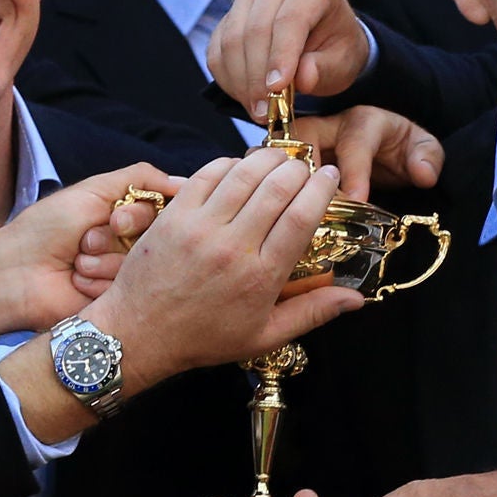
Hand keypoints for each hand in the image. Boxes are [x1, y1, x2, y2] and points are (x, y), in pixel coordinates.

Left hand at [0, 165, 176, 338]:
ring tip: (77, 261)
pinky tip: (77, 280)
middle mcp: (130, 245)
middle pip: (158, 239)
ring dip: (104, 260)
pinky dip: (99, 282)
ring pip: (143, 266)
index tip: (116, 219)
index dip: (141, 217)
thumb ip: (141, 178)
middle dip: (120, 236)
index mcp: (127, 217)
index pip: (163, 212)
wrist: (16, 271)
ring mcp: (124, 274)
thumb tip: (186, 183)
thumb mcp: (93, 190)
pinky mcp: (116, 301)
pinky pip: (130, 290)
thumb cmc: (47, 227)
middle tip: (89, 239)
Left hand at [84, 149, 360, 389]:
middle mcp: (233, 247)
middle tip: (305, 168)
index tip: (331, 176)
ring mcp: (201, 228)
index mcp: (261, 277)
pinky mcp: (174, 215)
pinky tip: (240, 167)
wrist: (139, 334)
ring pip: (244, 174)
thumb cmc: (204, 338)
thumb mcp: (264, 336)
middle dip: (298, 169)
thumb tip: (357, 298)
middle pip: (277, 187)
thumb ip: (313, 313)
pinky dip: (229, 164)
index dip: (321, 189)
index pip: (302, 217)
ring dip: (267, 159)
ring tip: (279, 159)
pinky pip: (207, 174)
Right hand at [206, 0, 374, 116]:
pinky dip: (228, 79)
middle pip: (256, 29)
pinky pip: (217, 51)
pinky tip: (246, 98)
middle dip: (258, 75)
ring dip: (241, 81)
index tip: (277, 89)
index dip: (281, 55)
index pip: (290, 19)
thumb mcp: (342, 63)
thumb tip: (303, 78)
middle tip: (266, 111)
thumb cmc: (336, 50)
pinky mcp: (228, 18)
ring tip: (258, 111)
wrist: (323, 42)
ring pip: (232, 40)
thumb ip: (324, 69)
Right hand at [281, 105, 440, 207]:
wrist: (385, 148)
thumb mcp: (424, 148)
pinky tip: (273, 211)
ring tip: (286, 210)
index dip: (355, 173)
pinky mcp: (292, 157)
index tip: (357, 199)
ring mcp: (305, 141)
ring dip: (282, 178)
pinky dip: (271, 186)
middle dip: (305, 170)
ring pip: (282, 150)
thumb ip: (428, 157)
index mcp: (363, 121)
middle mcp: (329, 126)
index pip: (355, 143)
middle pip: (305, 136)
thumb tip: (423, 173)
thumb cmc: (401, 149)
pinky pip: (274, 167)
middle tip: (309, 205)